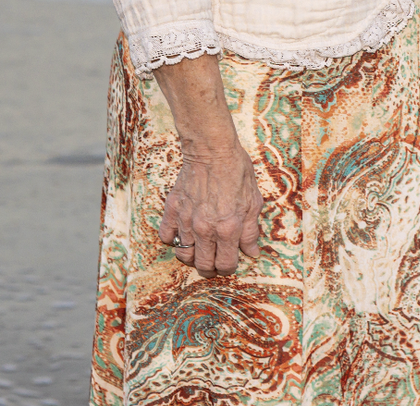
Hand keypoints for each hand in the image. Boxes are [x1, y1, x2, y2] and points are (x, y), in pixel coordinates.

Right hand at [160, 140, 263, 275]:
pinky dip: (173, 239)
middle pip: (202, 266)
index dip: (228, 269)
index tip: (229, 264)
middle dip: (209, 269)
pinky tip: (183, 233)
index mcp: (228, 229)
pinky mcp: (172, 209)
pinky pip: (166, 236)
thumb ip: (251, 231)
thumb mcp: (253, 201)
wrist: (212, 150)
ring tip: (199, 250)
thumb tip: (252, 252)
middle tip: (213, 263)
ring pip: (183, 254)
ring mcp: (186, 220)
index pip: (225, 265)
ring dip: (192, 256)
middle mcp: (206, 229)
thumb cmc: (237, 172)